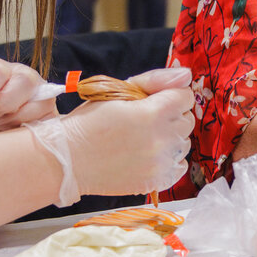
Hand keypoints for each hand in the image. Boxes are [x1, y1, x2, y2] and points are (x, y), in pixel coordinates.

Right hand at [32, 69, 195, 202]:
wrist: (69, 160)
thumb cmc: (89, 123)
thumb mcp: (117, 91)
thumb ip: (155, 80)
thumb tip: (186, 75)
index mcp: (153, 113)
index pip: (185, 97)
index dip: (170, 97)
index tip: (153, 102)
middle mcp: (162, 139)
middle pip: (187, 121)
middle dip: (171, 117)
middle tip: (145, 122)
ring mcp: (162, 163)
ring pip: (184, 144)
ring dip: (170, 139)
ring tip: (143, 140)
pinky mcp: (158, 181)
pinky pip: (180, 166)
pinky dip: (168, 161)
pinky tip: (147, 156)